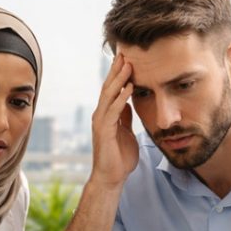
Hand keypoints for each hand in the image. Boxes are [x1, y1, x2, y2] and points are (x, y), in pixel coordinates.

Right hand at [90, 55, 137, 188]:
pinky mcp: (104, 131)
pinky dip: (121, 98)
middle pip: (108, 87)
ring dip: (119, 79)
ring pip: (109, 95)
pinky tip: (129, 88)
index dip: (119, 74)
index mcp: (107, 115)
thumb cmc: (120, 157)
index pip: (112, 89)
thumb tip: (129, 104)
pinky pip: (113, 111)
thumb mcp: (126, 132)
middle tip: (124, 52)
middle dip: (116, 70)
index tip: (127, 58)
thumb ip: (125, 118)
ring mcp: (101, 122)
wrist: (112, 177)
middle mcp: (101, 115)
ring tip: (128, 64)